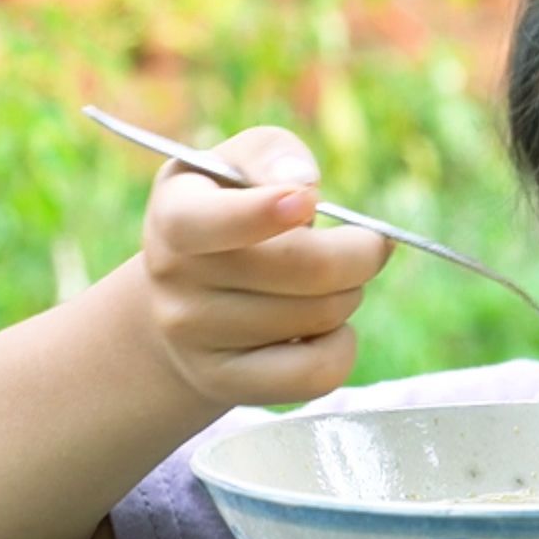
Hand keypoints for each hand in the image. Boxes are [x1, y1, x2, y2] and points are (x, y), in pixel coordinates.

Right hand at [140, 126, 392, 407]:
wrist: (186, 298)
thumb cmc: (233, 210)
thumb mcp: (239, 164)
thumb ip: (272, 155)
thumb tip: (301, 185)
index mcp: (175, 215)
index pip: (205, 223)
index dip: (262, 213)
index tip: (308, 201)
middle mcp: (173, 279)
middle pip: (303, 269)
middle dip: (359, 253)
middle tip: (366, 245)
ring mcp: (193, 339)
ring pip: (321, 316)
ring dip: (350, 293)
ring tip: (328, 284)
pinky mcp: (224, 384)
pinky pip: (318, 372)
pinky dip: (343, 345)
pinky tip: (324, 328)